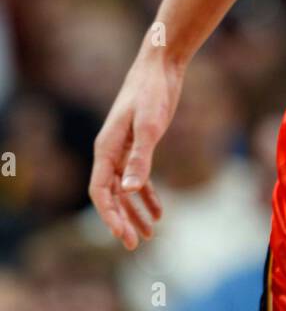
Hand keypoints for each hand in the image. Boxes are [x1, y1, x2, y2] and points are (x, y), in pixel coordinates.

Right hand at [89, 43, 183, 249]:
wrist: (160, 66)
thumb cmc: (152, 92)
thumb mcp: (149, 125)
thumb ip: (140, 157)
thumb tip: (129, 190)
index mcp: (106, 149)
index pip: (100, 192)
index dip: (109, 216)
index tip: (123, 236)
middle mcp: (110, 152)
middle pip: (111, 196)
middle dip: (122, 220)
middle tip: (136, 244)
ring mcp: (124, 149)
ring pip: (125, 190)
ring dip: (135, 212)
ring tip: (150, 234)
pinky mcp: (140, 144)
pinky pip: (138, 177)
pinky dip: (147, 196)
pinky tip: (159, 211)